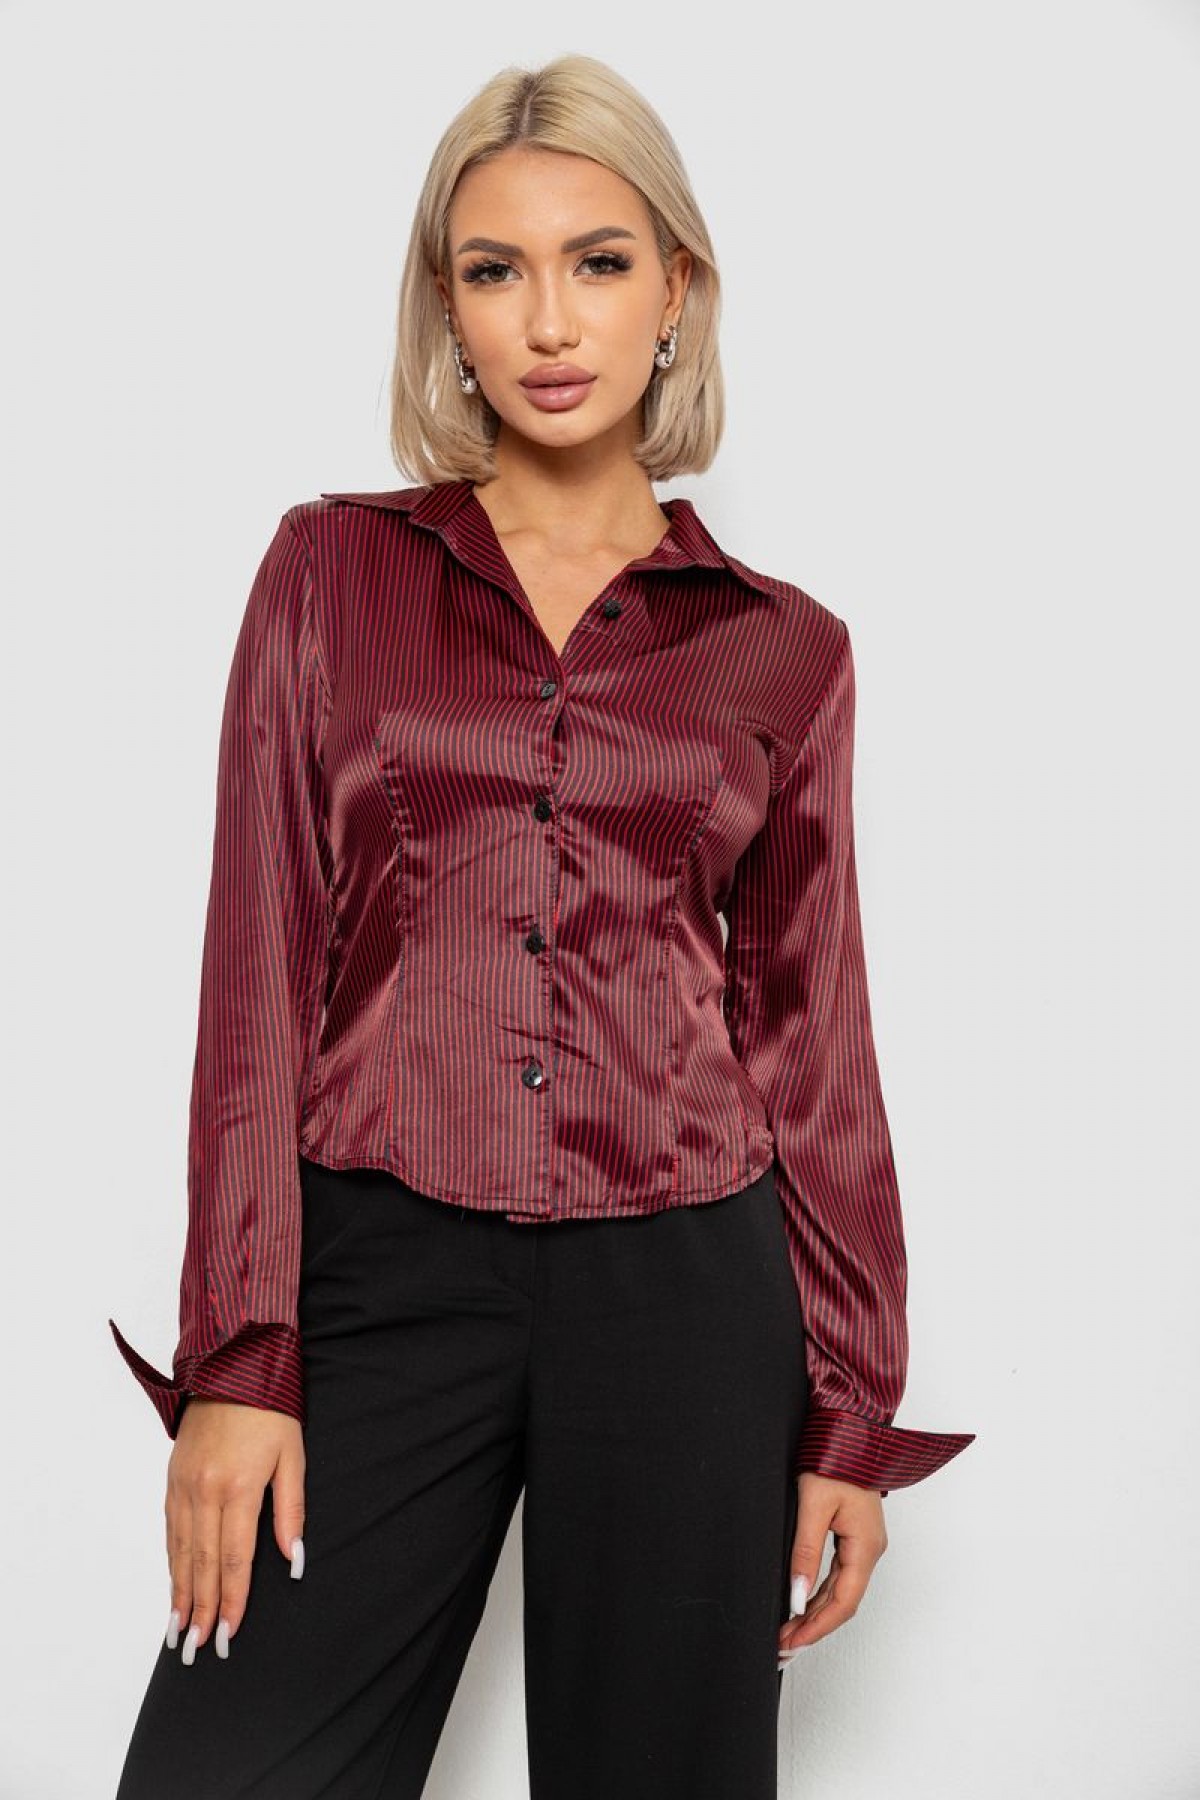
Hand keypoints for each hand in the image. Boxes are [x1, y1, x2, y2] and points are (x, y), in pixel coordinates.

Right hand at [164, 1398, 305, 1662]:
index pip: (234, 1559)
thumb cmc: (270, 1410)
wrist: (230, 1366)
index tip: (230, 1634)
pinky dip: (171, 1563)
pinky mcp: (172, 1479)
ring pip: (180, 1552)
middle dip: (202, 1610)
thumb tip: (294, 1559)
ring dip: (180, 1595)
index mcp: (238, 1487)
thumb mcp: (292, 1456)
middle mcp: (204, 1491)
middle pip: (202, 1564)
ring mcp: (184, 1485)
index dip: (233, 1600)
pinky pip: (170, 1530)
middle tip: (199, 1649)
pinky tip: (174, 1586)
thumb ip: (291, 1510)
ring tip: (179, 1632)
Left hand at [777, 1473, 887, 1663]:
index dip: (817, 1627)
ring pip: (840, 1590)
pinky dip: (819, 1593)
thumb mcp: (813, 1506)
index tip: (792, 1642)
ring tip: (788, 1630)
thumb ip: (805, 1552)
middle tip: (784, 1644)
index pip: (843, 1602)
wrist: (849, 1429)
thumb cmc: (835, 1460)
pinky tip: (802, 1603)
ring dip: (815, 1612)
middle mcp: (870, 1549)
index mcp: (866, 1546)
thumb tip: (797, 1597)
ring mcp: (864, 1543)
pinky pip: (839, 1574)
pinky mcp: (854, 1535)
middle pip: (842, 1602)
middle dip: (813, 1626)